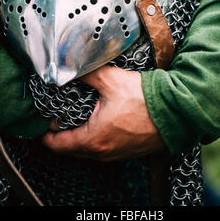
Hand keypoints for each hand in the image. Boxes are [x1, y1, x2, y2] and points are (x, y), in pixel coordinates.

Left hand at [41, 65, 165, 161]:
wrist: (176, 111)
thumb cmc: (145, 99)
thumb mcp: (112, 80)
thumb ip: (88, 72)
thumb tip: (72, 66)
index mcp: (94, 139)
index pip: (58, 145)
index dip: (46, 135)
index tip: (42, 124)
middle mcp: (103, 152)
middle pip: (72, 150)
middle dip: (61, 136)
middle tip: (57, 119)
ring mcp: (117, 154)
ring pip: (89, 151)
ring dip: (79, 138)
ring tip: (76, 119)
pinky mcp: (129, 151)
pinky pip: (104, 149)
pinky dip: (96, 139)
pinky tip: (100, 122)